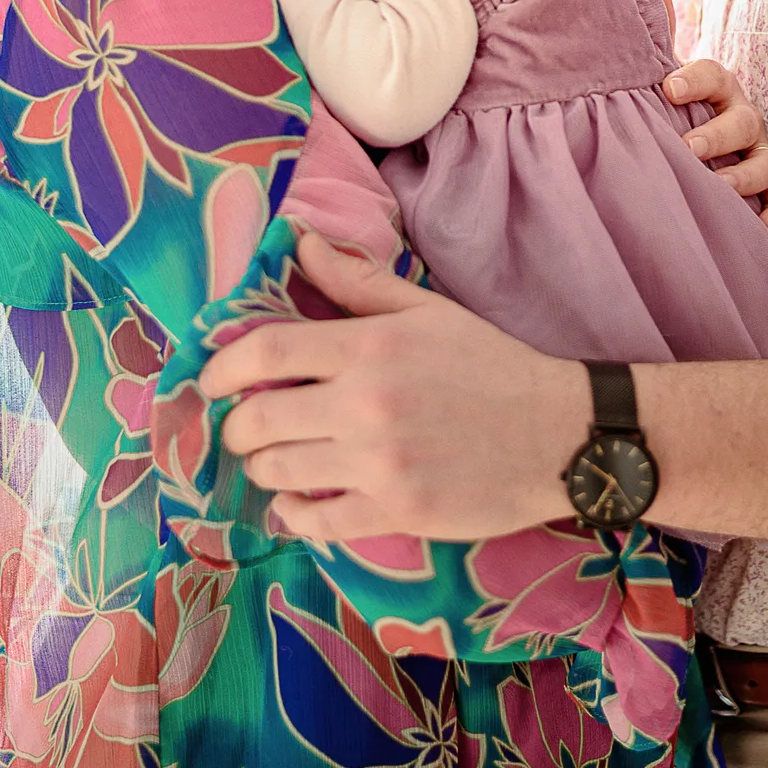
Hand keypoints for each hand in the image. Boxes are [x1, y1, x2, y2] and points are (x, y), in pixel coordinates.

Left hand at [200, 232, 584, 540]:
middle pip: (260, 420)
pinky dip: (292, 515)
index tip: (210, 379)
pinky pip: (315, 523)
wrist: (557, 433)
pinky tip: (295, 504)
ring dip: (263, 468)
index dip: (223, 366)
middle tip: (241, 426)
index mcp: (371, 347)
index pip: (267, 352)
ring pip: (279, 472)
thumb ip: (359, 281)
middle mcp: (366, 404)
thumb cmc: (491, 364)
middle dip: (236, 426)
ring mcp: (378, 464)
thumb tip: (301, 244)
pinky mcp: (395, 512)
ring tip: (274, 460)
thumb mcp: (427, 311)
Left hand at [663, 58, 767, 235]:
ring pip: (766, 162)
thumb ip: (656, 45)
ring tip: (719, 186)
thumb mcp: (661, 82)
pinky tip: (759, 226)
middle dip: (717, 135)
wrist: (689, 144)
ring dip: (745, 175)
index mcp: (718, 91)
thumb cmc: (673, 113)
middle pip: (742, 122)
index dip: (696, 80)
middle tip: (688, 148)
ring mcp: (758, 155)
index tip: (669, 88)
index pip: (714, 76)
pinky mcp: (767, 190)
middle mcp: (743, 121)